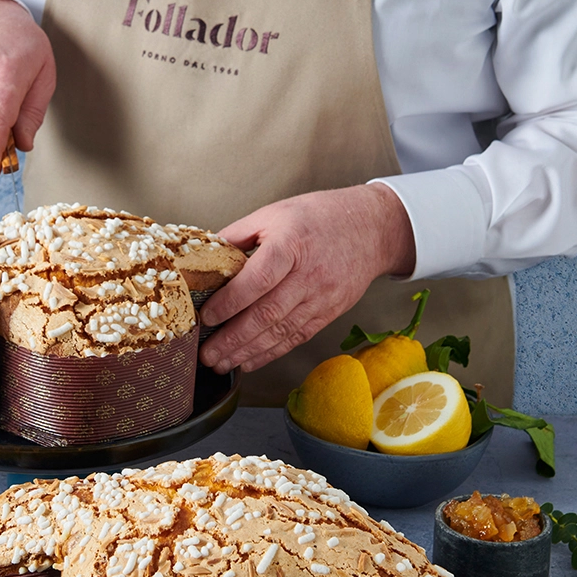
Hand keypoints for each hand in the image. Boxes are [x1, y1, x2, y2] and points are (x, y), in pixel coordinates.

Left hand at [199, 184, 416, 374]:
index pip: (258, 279)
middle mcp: (309, 274)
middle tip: (206, 354)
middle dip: (233, 339)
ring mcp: (322, 297)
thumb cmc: (320, 216)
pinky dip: (271, 353)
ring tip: (222, 363)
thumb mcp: (275, 213)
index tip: (206, 316)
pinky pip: (297, 337)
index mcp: (291, 243)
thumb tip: (204, 257)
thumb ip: (238, 234)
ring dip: (248, 352)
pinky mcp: (330, 312)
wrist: (371, 228)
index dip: (230, 302)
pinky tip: (250, 361)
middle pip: (268, 314)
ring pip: (281, 332)